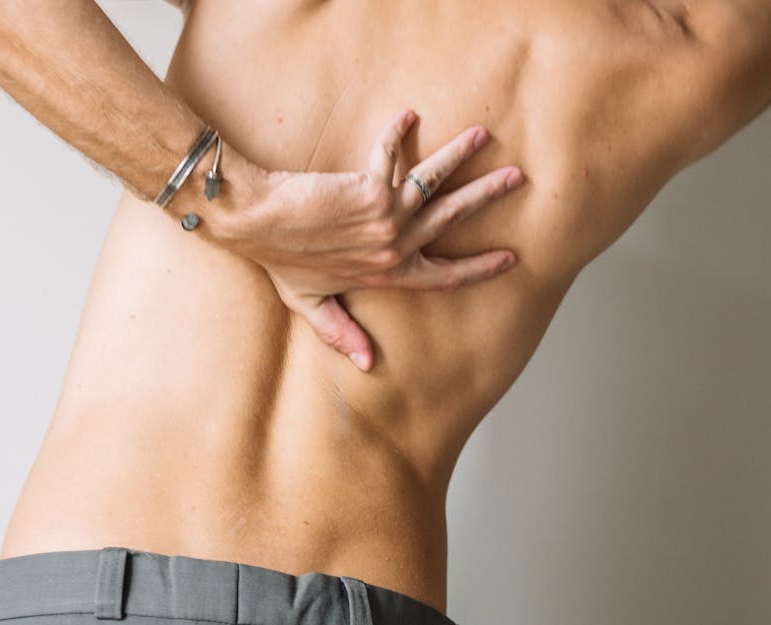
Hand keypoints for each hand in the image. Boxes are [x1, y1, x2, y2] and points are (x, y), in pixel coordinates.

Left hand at [221, 109, 524, 371]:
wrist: (253, 223)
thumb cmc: (278, 260)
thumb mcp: (310, 303)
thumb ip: (340, 331)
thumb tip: (367, 364)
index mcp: (386, 275)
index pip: (443, 276)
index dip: (478, 268)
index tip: (508, 258)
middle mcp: (393, 248)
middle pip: (453, 218)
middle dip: (487, 195)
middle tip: (516, 177)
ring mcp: (385, 220)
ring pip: (435, 182)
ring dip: (460, 155)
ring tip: (482, 135)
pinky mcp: (370, 191)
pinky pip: (393, 155)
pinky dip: (398, 132)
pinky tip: (408, 115)